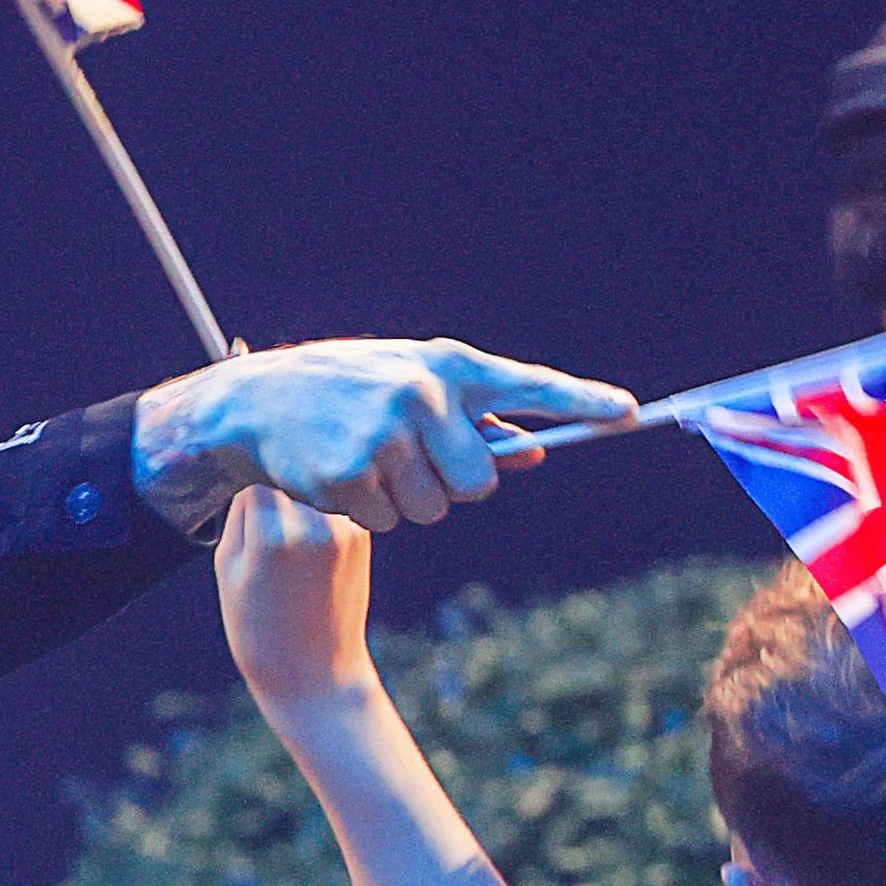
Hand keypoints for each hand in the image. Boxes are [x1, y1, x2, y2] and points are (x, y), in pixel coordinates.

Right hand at [136, 338, 632, 535]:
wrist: (256, 400)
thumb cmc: (347, 391)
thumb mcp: (412, 388)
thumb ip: (472, 421)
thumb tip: (533, 453)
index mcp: (447, 365)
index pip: (529, 384)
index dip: (582, 401)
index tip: (628, 413)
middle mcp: (422, 393)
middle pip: (479, 482)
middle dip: (449, 485)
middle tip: (407, 460)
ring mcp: (386, 434)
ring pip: (434, 509)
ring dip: (405, 501)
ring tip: (365, 461)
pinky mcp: (350, 472)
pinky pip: (388, 520)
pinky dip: (366, 510)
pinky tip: (337, 473)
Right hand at [215, 487, 378, 714]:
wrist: (316, 673)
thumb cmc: (258, 629)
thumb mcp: (228, 571)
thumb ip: (239, 517)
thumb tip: (252, 470)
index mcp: (271, 535)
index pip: (251, 473)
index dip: (239, 480)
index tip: (236, 494)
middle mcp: (313, 524)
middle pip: (285, 470)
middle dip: (272, 478)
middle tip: (260, 505)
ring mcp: (343, 528)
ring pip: (312, 481)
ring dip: (297, 491)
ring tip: (283, 528)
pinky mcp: (361, 534)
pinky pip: (330, 500)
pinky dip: (316, 509)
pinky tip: (306, 543)